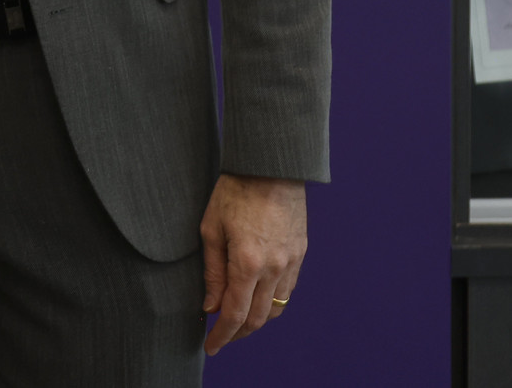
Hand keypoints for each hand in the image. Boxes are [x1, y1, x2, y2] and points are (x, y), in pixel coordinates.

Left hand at [200, 173, 306, 354]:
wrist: (271, 165)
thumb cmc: (234, 191)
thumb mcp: (211, 228)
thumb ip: (211, 272)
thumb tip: (210, 306)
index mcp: (247, 262)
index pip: (235, 313)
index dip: (221, 335)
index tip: (210, 346)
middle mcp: (274, 267)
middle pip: (258, 318)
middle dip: (238, 333)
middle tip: (220, 337)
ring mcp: (291, 262)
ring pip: (276, 308)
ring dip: (256, 320)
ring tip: (237, 320)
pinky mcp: (300, 253)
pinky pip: (288, 290)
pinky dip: (272, 302)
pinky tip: (257, 298)